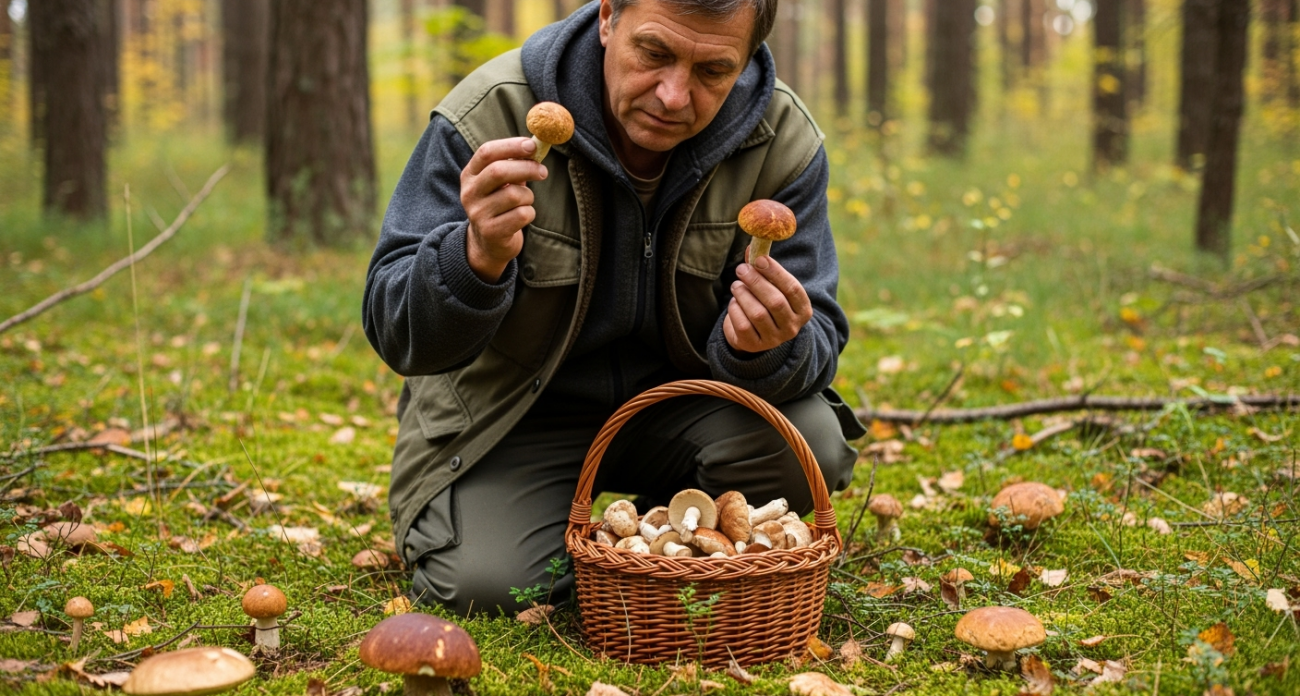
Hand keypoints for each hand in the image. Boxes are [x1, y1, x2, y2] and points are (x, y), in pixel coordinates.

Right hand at [460, 137, 548, 281]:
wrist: (488, 243)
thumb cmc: (500, 205)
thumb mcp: (501, 183)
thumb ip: (513, 165)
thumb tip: (534, 147)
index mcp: (470, 175)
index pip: (486, 152)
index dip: (511, 146)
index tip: (532, 145)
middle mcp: (469, 193)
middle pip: (499, 171)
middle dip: (526, 168)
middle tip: (542, 171)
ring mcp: (478, 213)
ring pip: (514, 195)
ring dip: (528, 196)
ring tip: (525, 201)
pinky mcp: (491, 232)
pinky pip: (521, 215)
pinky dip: (529, 213)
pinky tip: (522, 216)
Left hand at [722, 255, 812, 353]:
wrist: (754, 333)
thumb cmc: (765, 302)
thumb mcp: (770, 286)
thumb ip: (762, 268)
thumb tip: (752, 248)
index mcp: (803, 310)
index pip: (793, 289)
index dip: (776, 272)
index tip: (760, 259)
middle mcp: (792, 327)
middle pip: (775, 302)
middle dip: (756, 282)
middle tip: (741, 269)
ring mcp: (774, 339)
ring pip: (758, 314)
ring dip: (743, 295)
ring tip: (736, 285)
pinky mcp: (755, 346)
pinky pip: (743, 325)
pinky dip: (735, 309)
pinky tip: (734, 302)